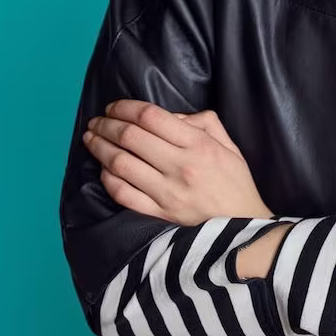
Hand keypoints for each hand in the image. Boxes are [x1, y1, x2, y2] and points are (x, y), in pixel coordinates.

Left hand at [82, 100, 273, 224]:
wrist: (243, 228)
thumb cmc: (235, 184)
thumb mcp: (228, 145)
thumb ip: (203, 122)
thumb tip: (171, 117)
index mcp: (198, 145)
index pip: (151, 117)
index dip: (125, 107)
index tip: (114, 106)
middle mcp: (180, 166)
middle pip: (130, 137)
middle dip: (106, 124)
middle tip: (96, 121)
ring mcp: (167, 192)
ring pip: (121, 163)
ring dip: (100, 148)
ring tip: (91, 139)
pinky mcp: (159, 214)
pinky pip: (123, 194)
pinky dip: (108, 178)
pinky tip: (103, 169)